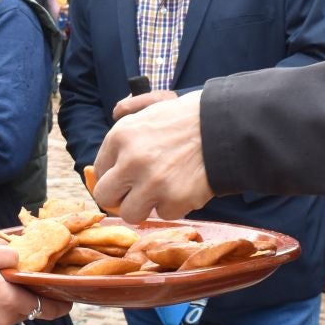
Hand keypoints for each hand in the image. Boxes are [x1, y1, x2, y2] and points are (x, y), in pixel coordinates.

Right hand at [0, 242, 67, 324]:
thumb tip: (20, 259)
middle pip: (26, 308)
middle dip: (25, 293)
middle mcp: (5, 322)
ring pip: (9, 312)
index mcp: (11, 302)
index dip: (60, 304)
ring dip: (6, 299)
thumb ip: (8, 254)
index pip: (47, 307)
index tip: (68, 299)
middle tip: (17, 276)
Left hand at [92, 89, 212, 222]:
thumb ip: (124, 127)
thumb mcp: (150, 110)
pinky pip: (164, 214)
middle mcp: (131, 160)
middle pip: (106, 196)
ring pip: (130, 213)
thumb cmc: (187, 118)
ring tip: (163, 190)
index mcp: (121, 136)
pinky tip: (185, 186)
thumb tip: (102, 155)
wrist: (225, 126)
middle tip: (136, 193)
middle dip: (120, 197)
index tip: (125, 178)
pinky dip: (175, 205)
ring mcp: (152, 183)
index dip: (113, 176)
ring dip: (146, 206)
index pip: (99, 170)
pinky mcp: (175, 200)